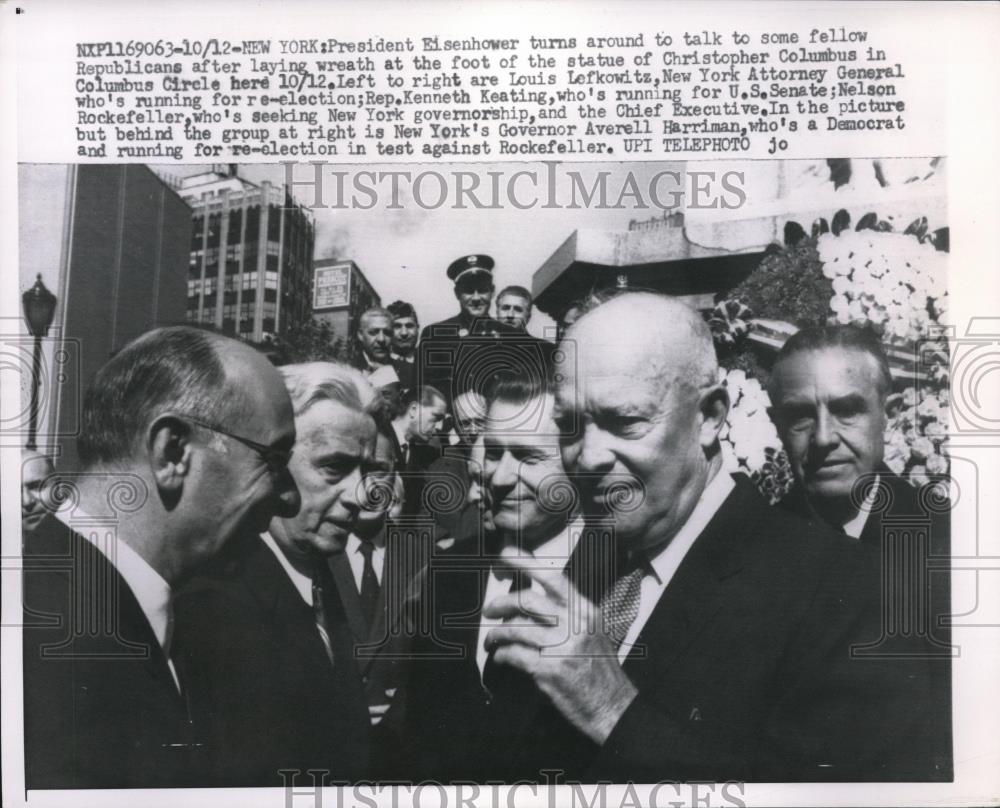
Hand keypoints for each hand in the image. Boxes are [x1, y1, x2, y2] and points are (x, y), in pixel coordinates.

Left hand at [482, 548, 637, 743]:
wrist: (612, 706)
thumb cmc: (599, 669)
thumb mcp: (591, 632)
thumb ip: (566, 614)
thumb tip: (526, 603)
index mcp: (585, 611)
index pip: (552, 578)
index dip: (525, 562)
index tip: (505, 554)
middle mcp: (575, 624)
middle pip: (527, 600)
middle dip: (501, 603)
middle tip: (489, 610)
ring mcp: (561, 647)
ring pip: (515, 628)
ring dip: (496, 634)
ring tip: (491, 640)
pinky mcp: (548, 670)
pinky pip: (513, 654)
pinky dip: (501, 655)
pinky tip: (500, 658)